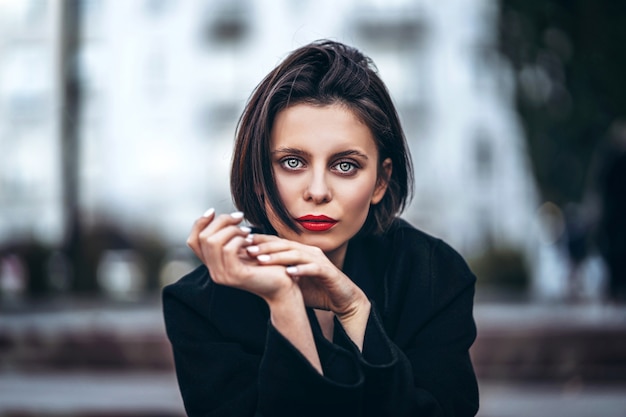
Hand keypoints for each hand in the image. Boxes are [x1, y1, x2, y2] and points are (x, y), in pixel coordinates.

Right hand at [186, 209, 297, 302]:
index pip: (193, 241)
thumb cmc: (266, 264)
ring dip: (232, 230)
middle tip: (239, 218)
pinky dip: (239, 239)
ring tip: (247, 231)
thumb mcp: (243, 247)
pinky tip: (251, 241)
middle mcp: (214, 271)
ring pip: (214, 242)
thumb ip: (228, 237)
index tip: (213, 211)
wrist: (282, 284)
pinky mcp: (235, 275)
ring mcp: (222, 275)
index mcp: (214, 263)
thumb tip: (216, 216)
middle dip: (221, 221)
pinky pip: (228, 249)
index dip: (200, 223)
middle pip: (203, 237)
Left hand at [244, 234, 369, 319]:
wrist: (343, 299)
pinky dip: (301, 270)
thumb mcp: (292, 282)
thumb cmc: (317, 290)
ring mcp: (319, 261)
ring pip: (296, 254)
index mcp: (300, 252)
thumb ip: (277, 275)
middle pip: (284, 245)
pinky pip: (313, 269)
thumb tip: (252, 275)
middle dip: (265, 246)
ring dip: (279, 256)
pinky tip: (289, 273)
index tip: (242, 244)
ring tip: (262, 260)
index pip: (277, 243)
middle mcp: (309, 252)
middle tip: (247, 249)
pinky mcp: (329, 272)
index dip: (260, 242)